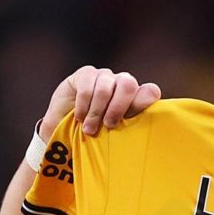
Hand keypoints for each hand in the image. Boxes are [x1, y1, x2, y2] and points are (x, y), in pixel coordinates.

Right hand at [42, 66, 160, 138]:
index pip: (149, 91)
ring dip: (96, 111)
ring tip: (89, 129)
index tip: (131, 119)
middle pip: (128, 84)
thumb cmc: (94, 139)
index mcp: (135, 100)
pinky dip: (83, 104)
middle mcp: (121, 85)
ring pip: (106, 87)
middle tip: (109, 125)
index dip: (144, 102)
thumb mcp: (114, 138)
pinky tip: (79, 117)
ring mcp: (104, 77)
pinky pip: (88, 85)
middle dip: (118, 107)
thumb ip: (130, 130)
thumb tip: (147, 132)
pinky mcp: (85, 75)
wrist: (64, 136)